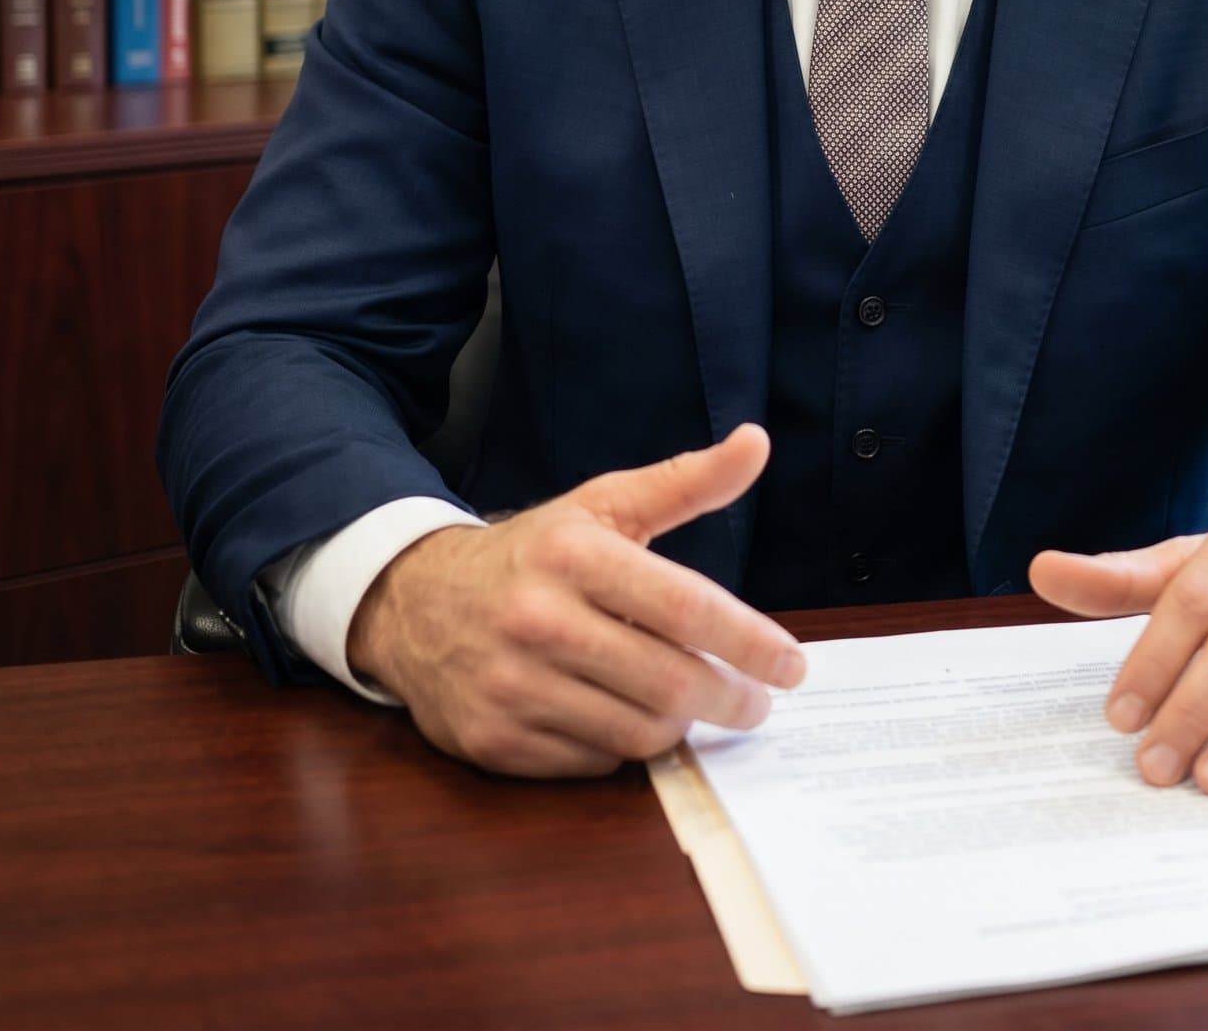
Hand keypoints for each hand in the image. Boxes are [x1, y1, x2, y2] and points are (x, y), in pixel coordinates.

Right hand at [347, 422, 804, 777]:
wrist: (416, 601)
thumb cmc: (534, 552)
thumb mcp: (603, 505)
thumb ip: (685, 482)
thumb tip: (756, 443)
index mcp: (576, 554)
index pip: (687, 608)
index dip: (749, 642)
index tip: (792, 666)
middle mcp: (540, 619)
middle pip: (668, 683)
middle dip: (729, 700)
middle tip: (754, 704)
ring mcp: (511, 685)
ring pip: (635, 733)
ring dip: (677, 727)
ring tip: (690, 707)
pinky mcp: (493, 741)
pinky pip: (591, 763)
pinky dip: (621, 748)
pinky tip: (623, 719)